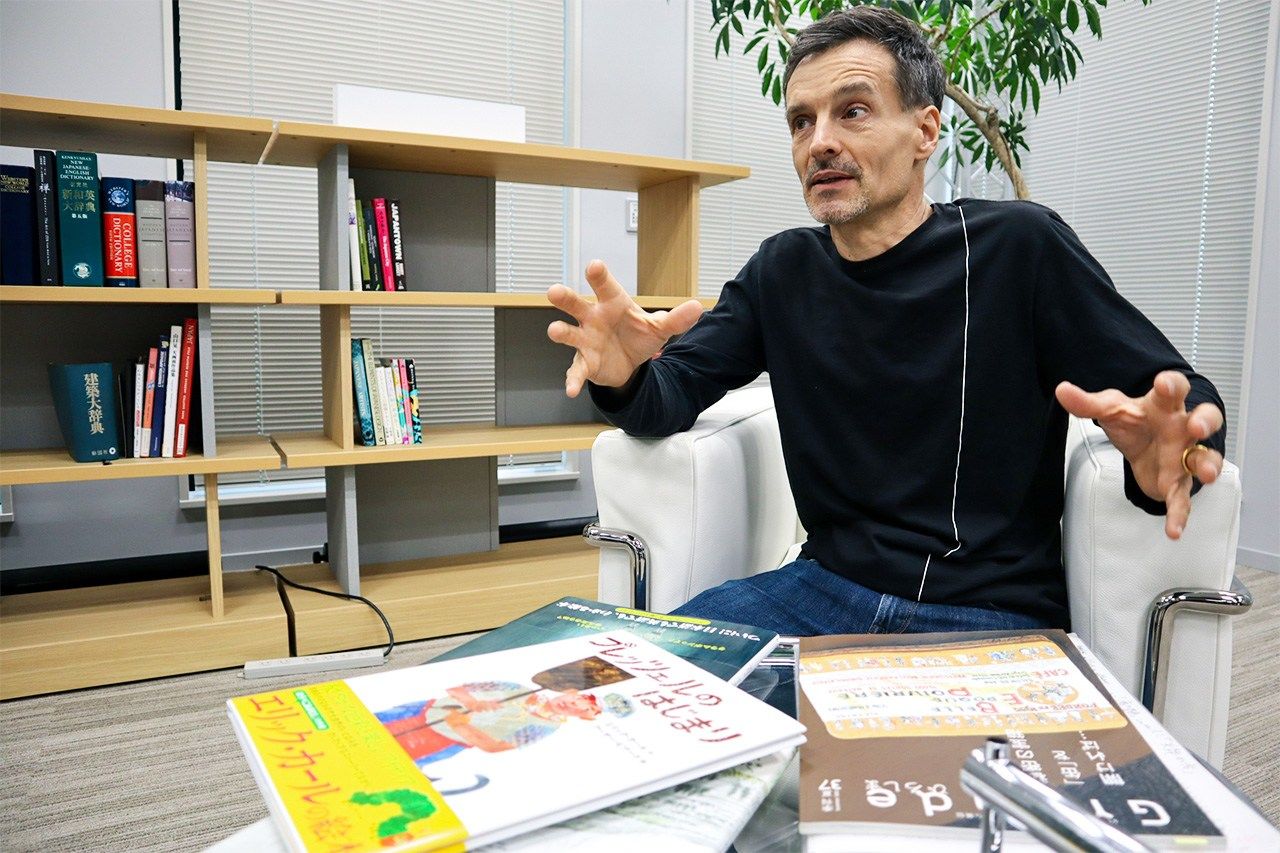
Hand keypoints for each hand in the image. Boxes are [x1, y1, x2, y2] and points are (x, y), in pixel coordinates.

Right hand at [546, 259, 703, 396]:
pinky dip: (573, 380)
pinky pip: (576, 371)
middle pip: (576, 304)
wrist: (628, 362)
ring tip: (554, 331)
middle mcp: (593, 318)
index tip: (595, 266)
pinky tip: (570, 390)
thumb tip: (698, 308)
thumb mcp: (658, 327)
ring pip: (569, 333)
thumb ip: (676, 318)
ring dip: (561, 332)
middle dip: (565, 297)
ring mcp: (585, 340)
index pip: (605, 286)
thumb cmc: (636, 334)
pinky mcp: (584, 363)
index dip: (599, 276)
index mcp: (611, 303)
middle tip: (554, 291)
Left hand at [1055, 371, 1223, 539]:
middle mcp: (1182, 428)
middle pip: (1206, 419)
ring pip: (1205, 458)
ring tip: (1205, 474)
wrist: (1143, 443)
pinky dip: (1180, 514)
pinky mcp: (1178, 483)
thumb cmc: (1135, 420)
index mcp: (1164, 405)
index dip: (1172, 384)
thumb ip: (1087, 403)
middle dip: (1205, 422)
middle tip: (1198, 426)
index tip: (1164, 383)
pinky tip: (1174, 530)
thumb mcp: (1110, 410)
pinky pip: (1183, 499)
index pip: (1174, 388)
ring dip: (1208, 465)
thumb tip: (1062, 390)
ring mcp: (1185, 456)